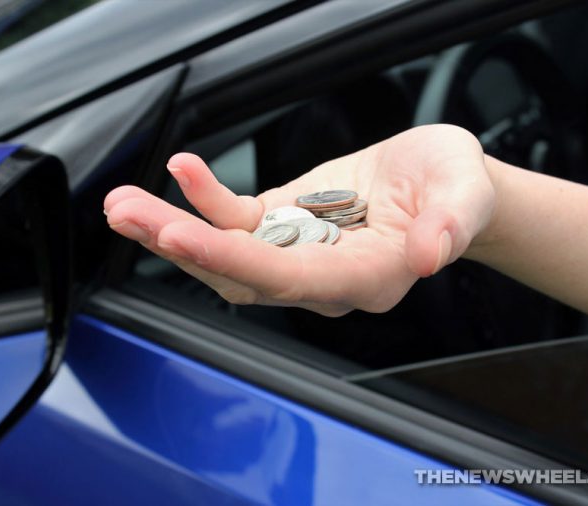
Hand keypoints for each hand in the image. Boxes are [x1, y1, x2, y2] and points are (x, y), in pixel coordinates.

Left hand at [104, 124, 494, 315]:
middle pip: (243, 274)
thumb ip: (451, 224)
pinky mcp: (283, 225)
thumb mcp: (465, 193)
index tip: (181, 234)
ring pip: (226, 255)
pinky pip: (236, 219)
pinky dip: (204, 198)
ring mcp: (298, 253)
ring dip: (173, 231)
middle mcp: (323, 277)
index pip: (290, 278)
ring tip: (122, 206)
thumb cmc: (455, 188)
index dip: (235, 259)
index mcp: (367, 276)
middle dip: (183, 247)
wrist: (439, 185)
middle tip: (127, 214)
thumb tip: (430, 256)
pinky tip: (182, 170)